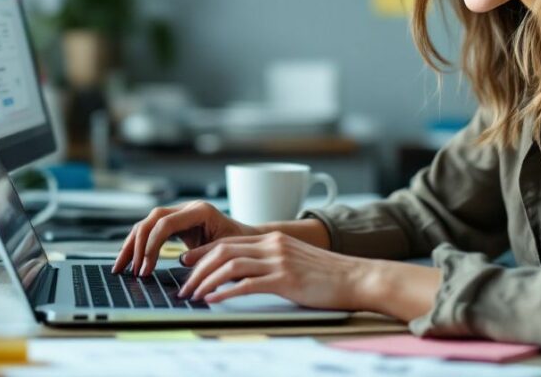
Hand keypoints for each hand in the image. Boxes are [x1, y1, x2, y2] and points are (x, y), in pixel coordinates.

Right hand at [112, 201, 258, 276]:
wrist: (248, 240)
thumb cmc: (240, 246)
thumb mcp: (224, 252)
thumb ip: (204, 255)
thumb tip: (181, 263)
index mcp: (200, 211)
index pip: (165, 223)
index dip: (151, 246)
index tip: (145, 269)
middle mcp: (187, 208)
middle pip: (151, 220)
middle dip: (137, 246)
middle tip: (131, 270)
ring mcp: (180, 213)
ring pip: (147, 223)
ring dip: (132, 245)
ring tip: (120, 267)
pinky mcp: (176, 222)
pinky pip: (151, 230)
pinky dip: (138, 244)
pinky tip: (129, 259)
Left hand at [177, 231, 369, 309]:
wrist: (357, 278)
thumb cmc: (327, 276)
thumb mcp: (294, 261)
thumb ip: (270, 263)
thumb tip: (244, 275)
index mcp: (273, 239)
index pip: (228, 241)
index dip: (203, 252)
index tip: (186, 265)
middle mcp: (273, 245)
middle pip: (222, 251)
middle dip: (197, 269)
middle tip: (183, 286)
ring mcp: (279, 261)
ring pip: (229, 265)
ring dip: (205, 281)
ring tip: (193, 295)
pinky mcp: (285, 279)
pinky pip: (247, 284)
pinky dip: (225, 292)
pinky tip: (213, 300)